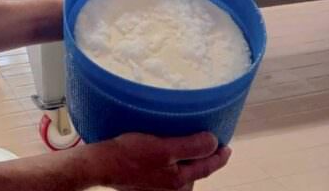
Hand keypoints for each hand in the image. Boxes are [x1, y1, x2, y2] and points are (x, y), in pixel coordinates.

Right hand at [98, 132, 230, 189]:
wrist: (101, 164)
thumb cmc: (130, 155)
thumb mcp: (164, 148)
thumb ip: (192, 146)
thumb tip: (213, 142)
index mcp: (179, 181)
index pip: (207, 168)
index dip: (219, 157)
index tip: (227, 148)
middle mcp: (171, 188)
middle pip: (194, 173)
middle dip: (203, 160)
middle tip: (209, 146)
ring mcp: (158, 187)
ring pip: (180, 173)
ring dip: (186, 162)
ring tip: (188, 148)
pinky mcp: (146, 183)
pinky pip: (166, 174)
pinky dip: (172, 164)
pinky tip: (165, 155)